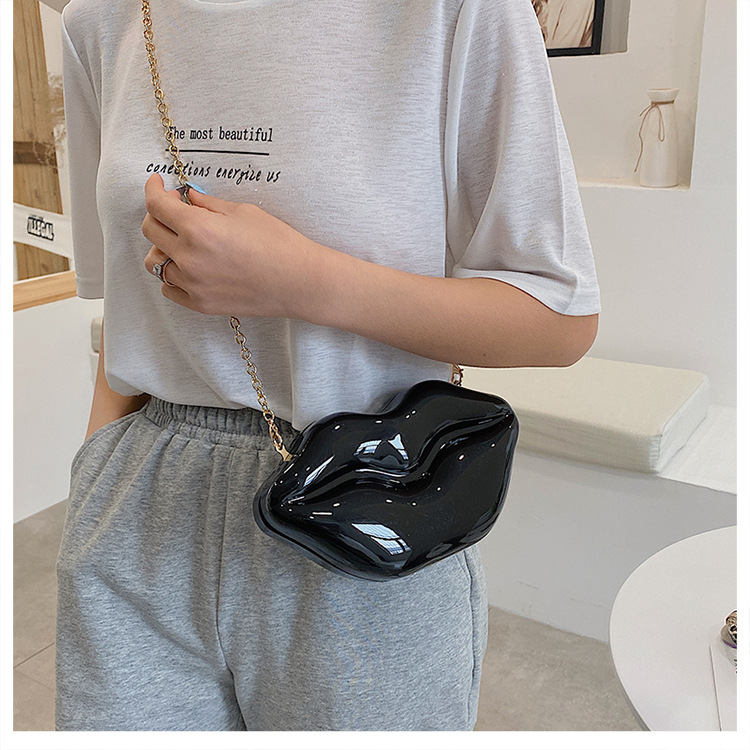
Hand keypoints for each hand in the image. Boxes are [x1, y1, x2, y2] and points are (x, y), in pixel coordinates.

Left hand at [141, 173, 322, 317]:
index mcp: (198, 229)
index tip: (157, 184)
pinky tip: (188, 266)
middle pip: (150, 231)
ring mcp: (193, 284)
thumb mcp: (244, 212)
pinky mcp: (201, 304)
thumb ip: (209, 204)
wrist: (299, 282)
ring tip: (181, 242)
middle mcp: (189, 258)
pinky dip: (172, 275)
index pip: (157, 205)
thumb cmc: (279, 245)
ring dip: (163, 247)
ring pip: (155, 262)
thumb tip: (189, 198)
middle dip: (158, 214)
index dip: (153, 189)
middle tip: (175, 208)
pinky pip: (169, 288)